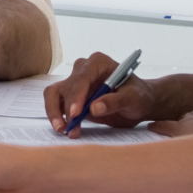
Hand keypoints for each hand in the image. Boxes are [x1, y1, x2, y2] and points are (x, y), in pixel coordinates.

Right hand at [43, 52, 159, 134]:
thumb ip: (114, 102)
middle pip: (67, 87)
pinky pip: (57, 104)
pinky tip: (66, 130)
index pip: (82, 78)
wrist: (138, 103)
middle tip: (68, 128)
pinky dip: (58, 117)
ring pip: (55, 94)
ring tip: (63, 130)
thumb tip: (94, 108)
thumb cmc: (138, 96)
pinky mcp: (72, 96)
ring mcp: (76, 82)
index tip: (75, 114)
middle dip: (66, 109)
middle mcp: (83, 69)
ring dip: (55, 112)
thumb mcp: (132, 99)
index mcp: (98, 63)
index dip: (76, 96)